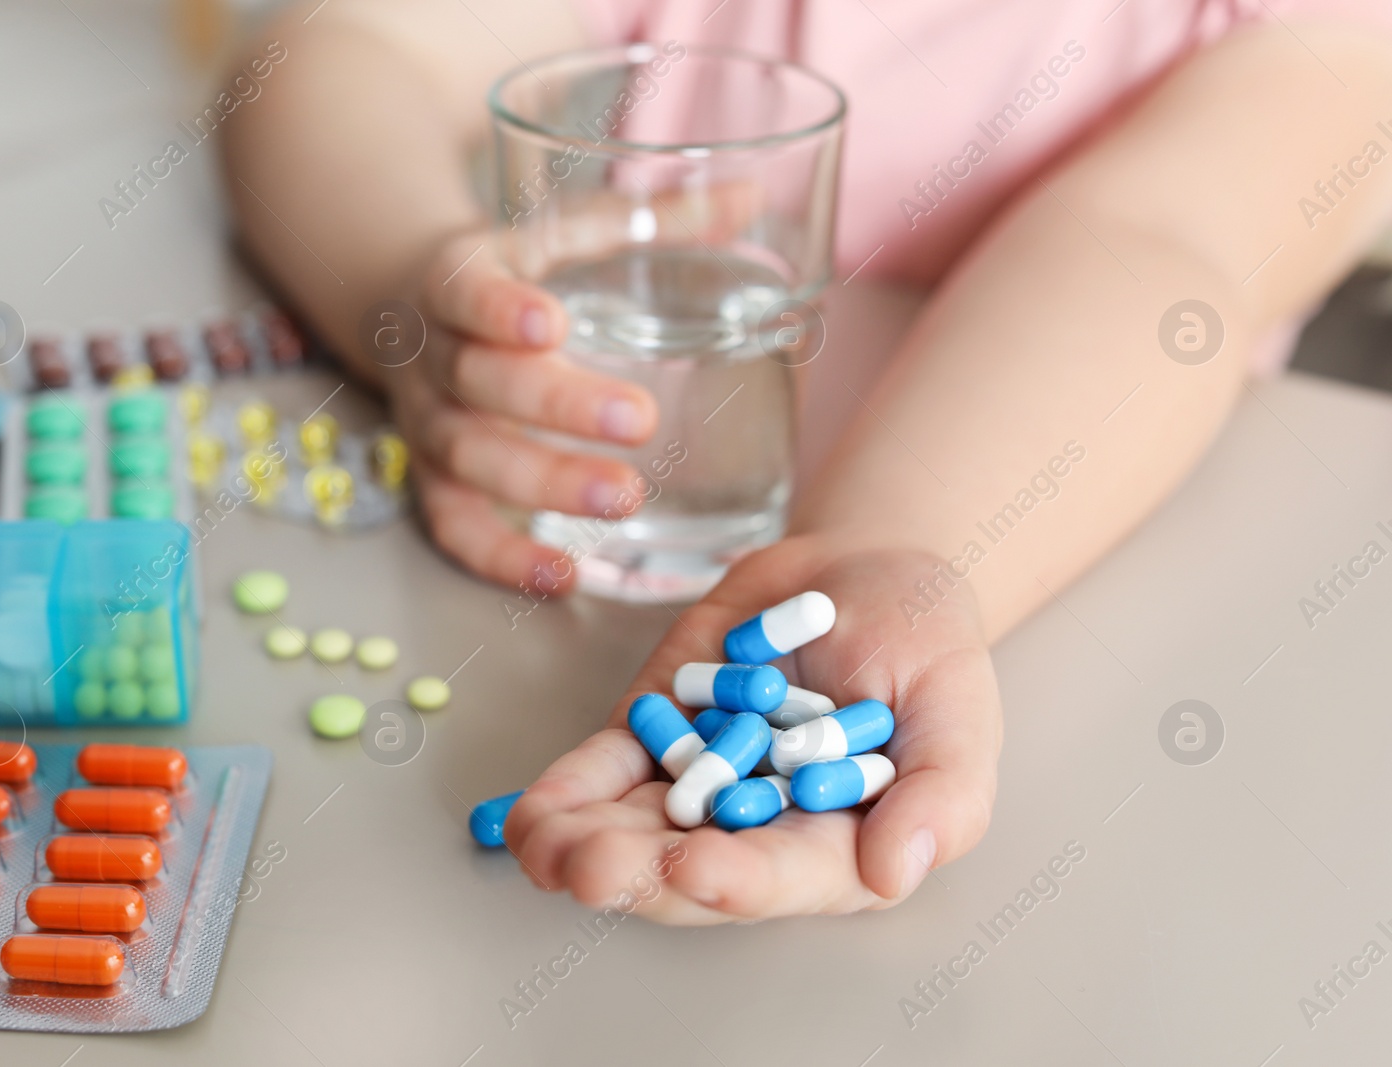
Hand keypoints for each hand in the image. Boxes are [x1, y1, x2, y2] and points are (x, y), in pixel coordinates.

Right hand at [381, 230, 658, 590]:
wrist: (412, 314)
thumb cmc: (513, 272)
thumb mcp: (562, 233)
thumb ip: (650, 218)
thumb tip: (753, 195)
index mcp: (458, 278)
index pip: (467, 291)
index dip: (499, 309)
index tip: (550, 324)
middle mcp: (434, 354)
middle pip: (480, 382)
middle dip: (555, 405)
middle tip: (639, 419)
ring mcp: (428, 423)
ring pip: (469, 457)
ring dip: (543, 483)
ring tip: (624, 501)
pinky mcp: (434, 481)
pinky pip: (454, 527)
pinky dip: (502, 559)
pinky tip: (564, 577)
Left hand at [505, 537, 1002, 922]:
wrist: (863, 572)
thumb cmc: (923, 644)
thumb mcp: (956, 707)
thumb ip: (941, 793)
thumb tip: (893, 874)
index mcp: (839, 842)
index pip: (786, 874)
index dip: (740, 879)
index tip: (696, 869)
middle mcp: (759, 828)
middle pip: (690, 869)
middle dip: (636, 874)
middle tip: (591, 867)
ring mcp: (700, 785)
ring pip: (634, 832)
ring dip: (584, 845)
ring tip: (546, 847)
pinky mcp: (655, 738)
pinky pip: (603, 775)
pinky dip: (565, 795)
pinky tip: (528, 816)